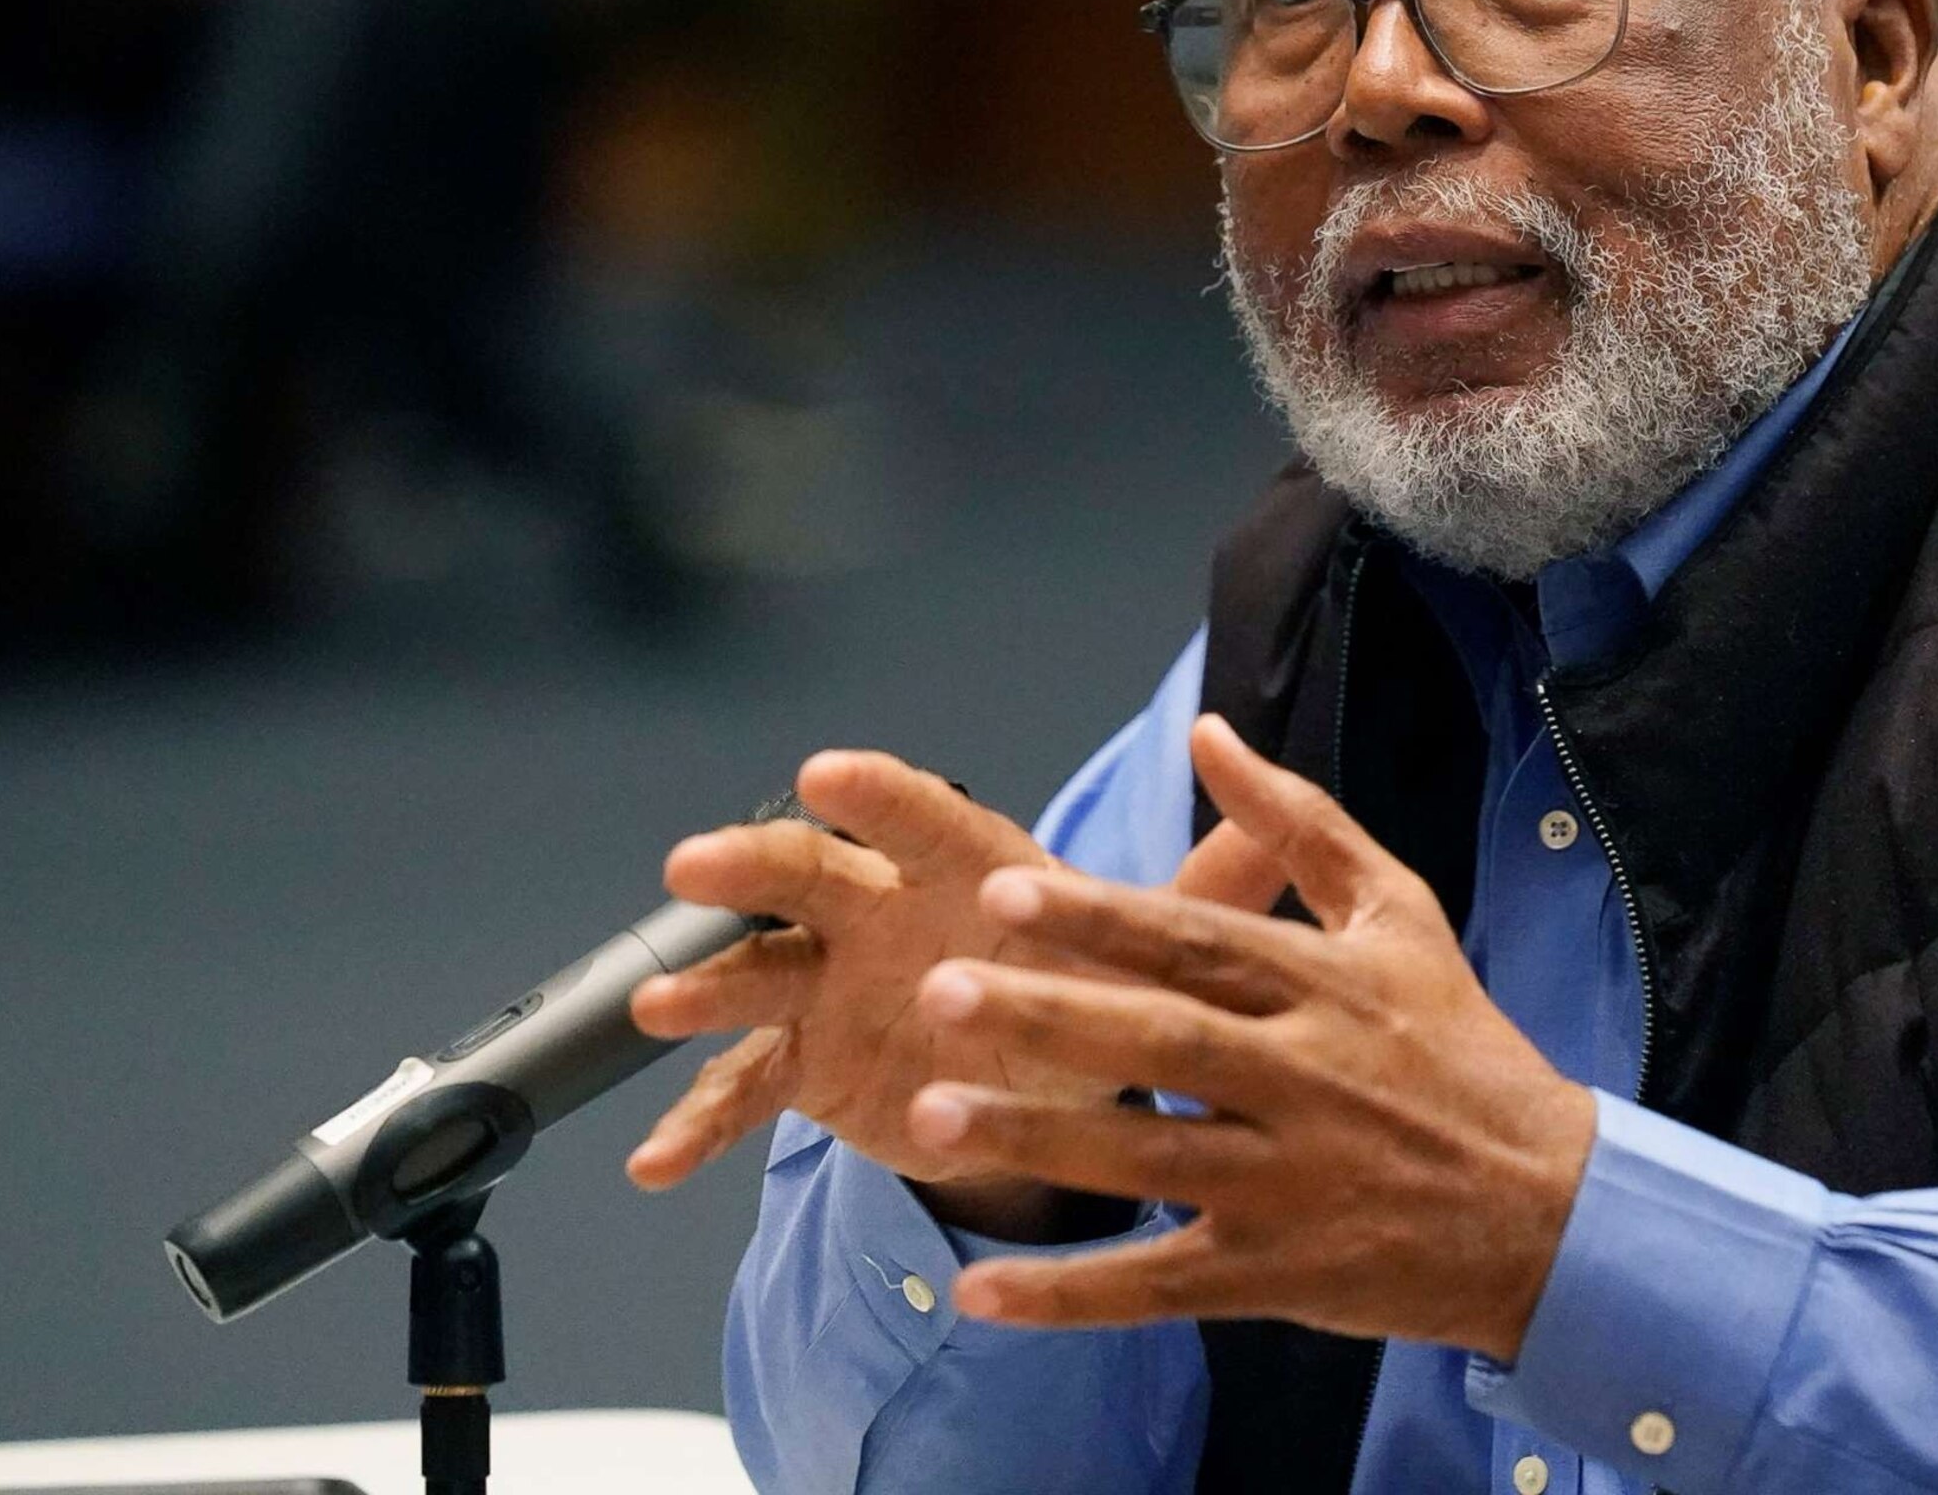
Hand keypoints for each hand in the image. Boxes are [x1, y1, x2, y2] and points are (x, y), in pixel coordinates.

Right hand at [624, 750, 1291, 1206]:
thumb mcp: (1149, 947)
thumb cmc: (1087, 983)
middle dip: (749, 864)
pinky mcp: (809, 1064)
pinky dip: (696, 1123)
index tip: (827, 774)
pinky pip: (743, 1091)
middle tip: (695, 867)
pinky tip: (657, 1164)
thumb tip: (1280, 835)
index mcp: (965, 871)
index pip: (918, 816)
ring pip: (756, 971)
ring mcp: (834, 987)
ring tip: (656, 1009)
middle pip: (806, 874)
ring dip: (704, 985)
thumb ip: (1204, 895)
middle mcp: (884, 912)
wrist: (1041, 1079)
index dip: (876, 794)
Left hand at [906, 716, 1596, 1362]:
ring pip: (1148, 1160)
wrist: (1551, 1209)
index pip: (1200, 944)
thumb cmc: (1462, 1049)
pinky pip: (1160, 1284)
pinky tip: (981, 1293)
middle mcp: (1304, 1078)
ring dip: (1039, 1142)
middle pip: (1164, 1042)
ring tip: (931, 1116)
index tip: (1006, 891)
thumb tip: (1208, 731)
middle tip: (940, 990)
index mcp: (1326, 986)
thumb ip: (1300, 824)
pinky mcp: (1276, 1271)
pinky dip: (1072, 1295)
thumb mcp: (1401, 916)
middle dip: (1050, 1015)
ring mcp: (1288, 1181)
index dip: (1104, 918)